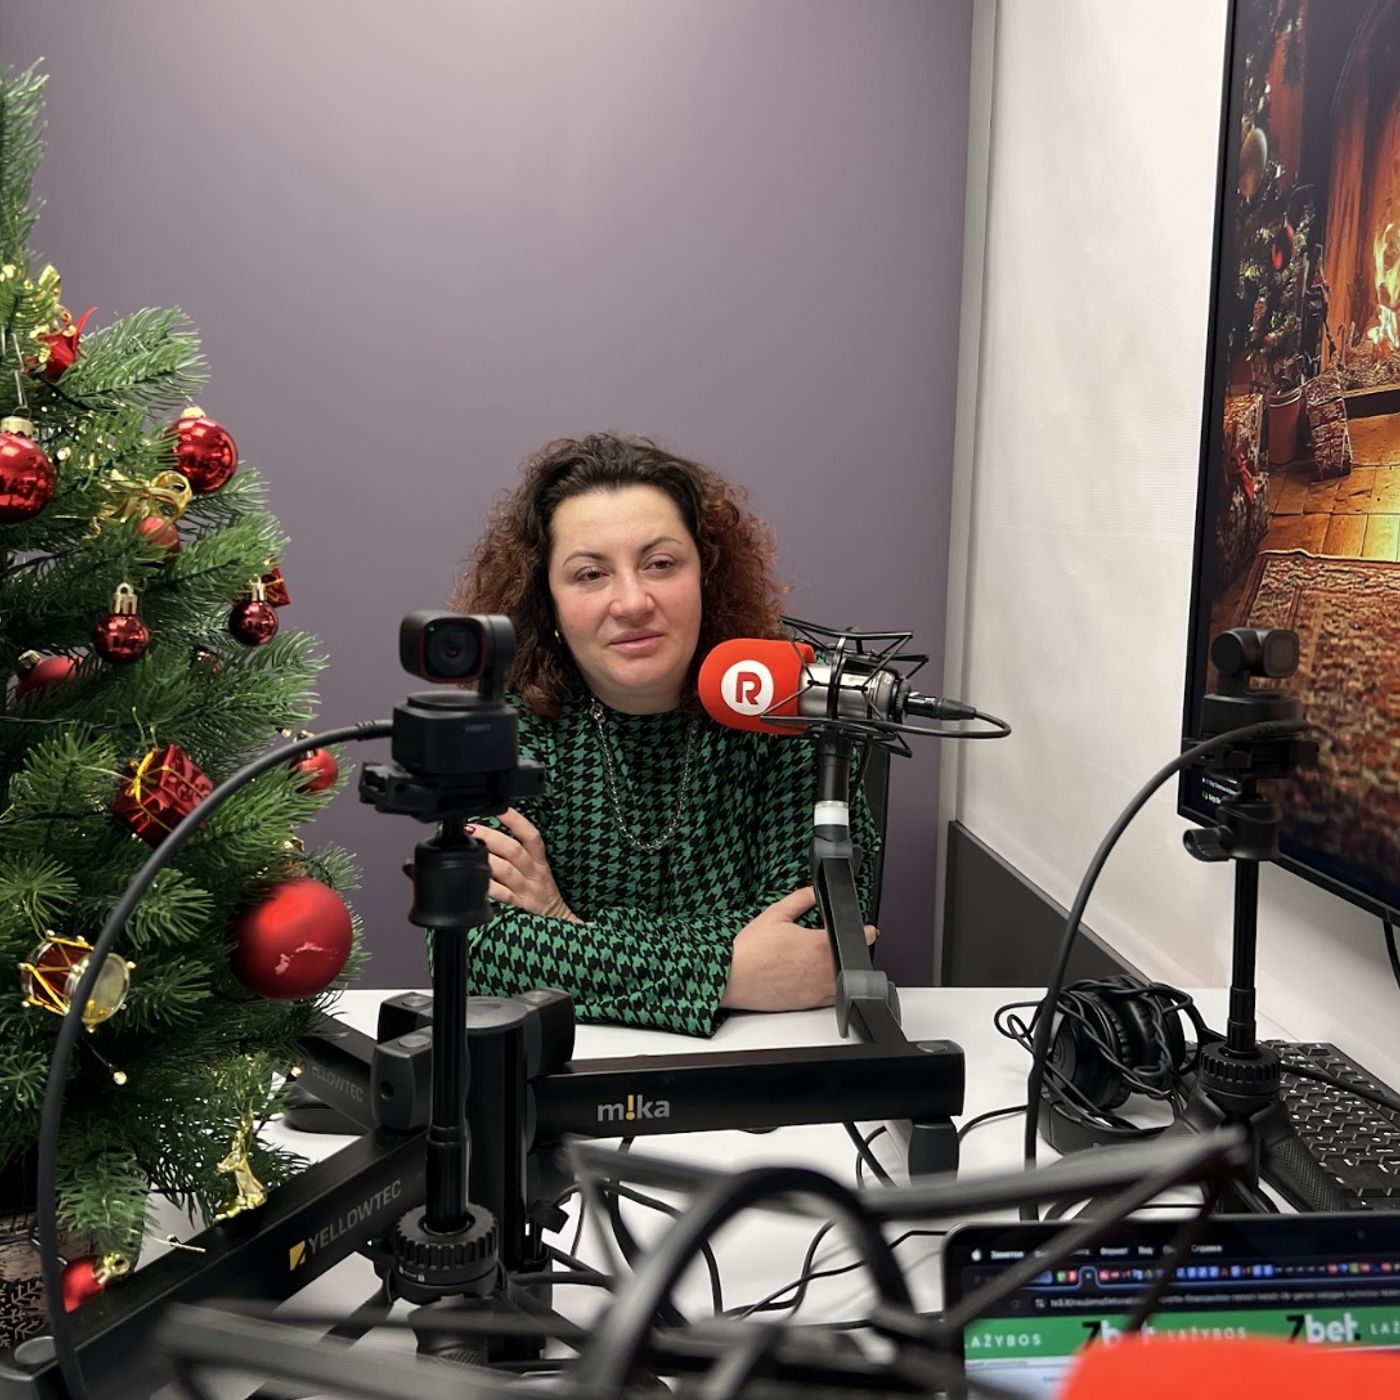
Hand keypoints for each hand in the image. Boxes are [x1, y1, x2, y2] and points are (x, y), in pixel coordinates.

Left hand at [467, 809, 578, 920]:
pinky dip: (489, 887)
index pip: (531, 835)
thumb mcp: (539, 869)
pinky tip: (477, 881)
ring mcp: (526, 890)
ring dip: (487, 859)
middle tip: (471, 829)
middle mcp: (534, 873)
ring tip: (470, 851)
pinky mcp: (519, 908)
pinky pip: (503, 896)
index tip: (501, 807)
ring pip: (506, 870)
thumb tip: (490, 835)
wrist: (558, 921)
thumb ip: (518, 853)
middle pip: (514, 850)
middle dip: (491, 837)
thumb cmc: (543, 892)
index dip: (516, 820)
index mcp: (540, 861)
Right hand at [720, 886, 877, 1012]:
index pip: (860, 937)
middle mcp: (824, 970)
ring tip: (828, 960)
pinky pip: (832, 997)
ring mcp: (818, 990)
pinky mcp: (809, 1003)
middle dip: (853, 949)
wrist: (732, 978)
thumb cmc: (751, 950)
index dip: (866, 931)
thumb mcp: (775, 914)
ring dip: (845, 970)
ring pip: (847, 981)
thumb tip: (813, 891)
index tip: (866, 929)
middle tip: (841, 941)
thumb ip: (800, 899)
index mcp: (820, 945)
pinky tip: (816, 978)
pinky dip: (831, 988)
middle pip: (857, 960)